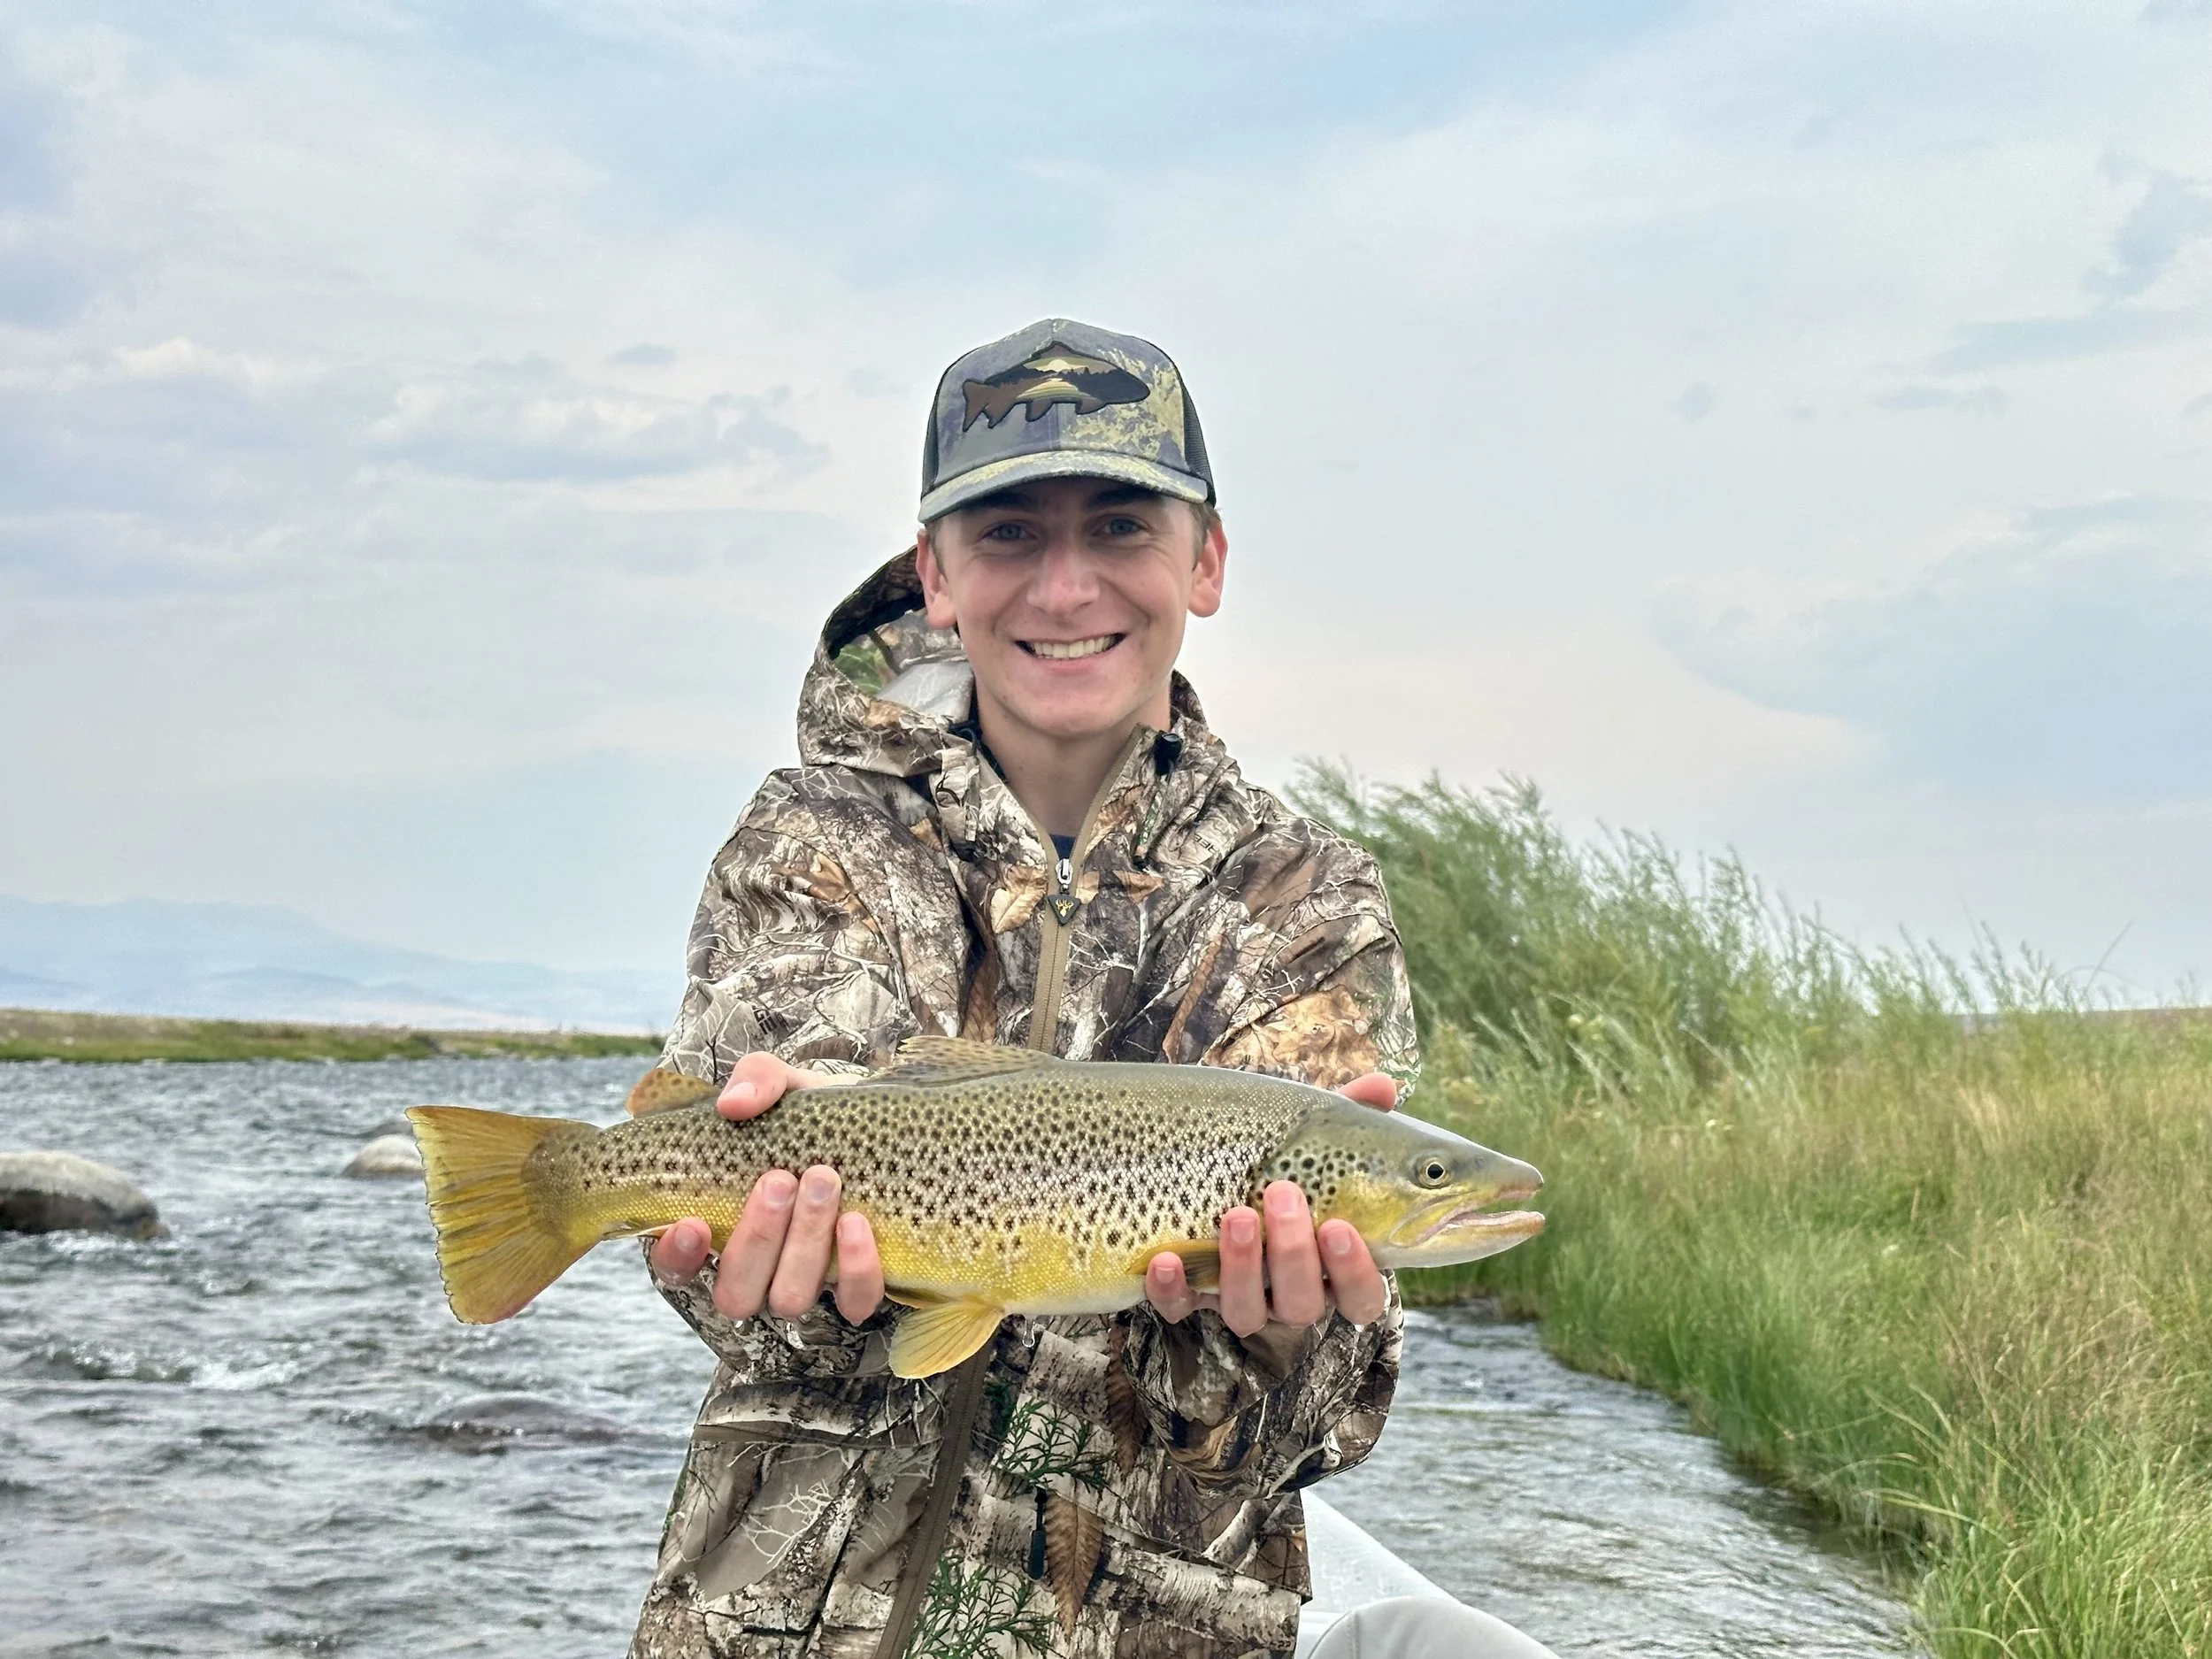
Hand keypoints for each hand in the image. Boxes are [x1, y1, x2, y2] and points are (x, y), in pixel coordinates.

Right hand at [648, 1053, 885, 1324]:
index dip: (678, 1257)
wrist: (885, 1131)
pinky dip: (855, 1268)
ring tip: (824, 1180)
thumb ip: (756, 1080)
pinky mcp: (857, 1291)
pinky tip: (857, 1222)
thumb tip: (734, 1103)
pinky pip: (853, 1303)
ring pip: (789, 1299)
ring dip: (804, 1243)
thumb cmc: (816, 1117)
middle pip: (736, 1292)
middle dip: (757, 1237)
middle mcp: (757, 1270)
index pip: (676, 1268)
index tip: (694, 1222)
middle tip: (779, 1179)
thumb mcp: (787, 1087)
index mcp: (720, 1228)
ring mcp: (806, 1285)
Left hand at [1146, 1072, 1398, 1333]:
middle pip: (1302, 1304)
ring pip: (1246, 1313)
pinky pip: (1178, 1308)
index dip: (1355, 1272)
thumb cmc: (1281, 1163)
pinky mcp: (1187, 1296)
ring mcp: (1238, 1298)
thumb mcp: (1314, 1140)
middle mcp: (1288, 1293)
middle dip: (1293, 1253)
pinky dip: (1170, 1290)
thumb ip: (1350, 1118)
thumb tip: (1385, 1086)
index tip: (1339, 1226)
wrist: (1206, 1175)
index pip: (1362, 1296)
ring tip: (1236, 1215)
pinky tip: (1165, 1259)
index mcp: (1331, 1266)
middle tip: (1281, 1194)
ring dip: (1241, 1268)